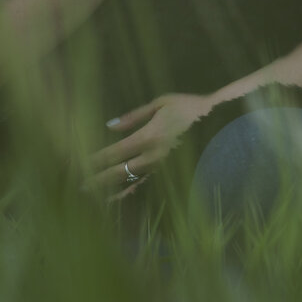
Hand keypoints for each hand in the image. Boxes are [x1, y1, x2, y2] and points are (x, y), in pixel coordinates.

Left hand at [84, 93, 212, 202]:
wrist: (223, 125)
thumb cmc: (191, 108)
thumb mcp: (162, 103)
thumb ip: (135, 115)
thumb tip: (110, 125)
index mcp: (149, 137)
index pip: (115, 152)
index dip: (96, 159)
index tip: (79, 163)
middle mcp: (154, 157)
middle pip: (119, 172)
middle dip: (98, 180)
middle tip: (80, 188)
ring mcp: (164, 169)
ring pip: (132, 184)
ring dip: (112, 190)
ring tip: (95, 198)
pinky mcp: (173, 174)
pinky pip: (148, 187)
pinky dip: (132, 194)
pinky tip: (121, 198)